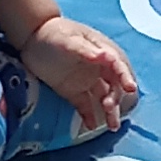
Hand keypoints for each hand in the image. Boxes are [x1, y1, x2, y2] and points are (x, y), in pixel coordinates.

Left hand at [25, 16, 140, 124]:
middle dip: (116, 97)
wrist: (30, 38)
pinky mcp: (74, 92)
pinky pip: (86, 107)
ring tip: (112, 126)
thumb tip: (108, 57)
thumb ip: (86, 50)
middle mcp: (99, 68)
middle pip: (114, 86)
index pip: (118, 66)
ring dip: (110, 112)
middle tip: (108, 106)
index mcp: (101, 51)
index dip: (125, 77)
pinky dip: (90, 117)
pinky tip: (92, 126)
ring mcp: (87, 81)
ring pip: (104, 98)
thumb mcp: (68, 40)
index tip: (130, 88)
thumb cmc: (52, 34)